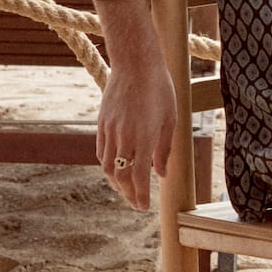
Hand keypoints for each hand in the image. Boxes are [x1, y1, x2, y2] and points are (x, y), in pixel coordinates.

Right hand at [97, 58, 176, 211]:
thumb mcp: (170, 118)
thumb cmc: (160, 89)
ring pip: (107, 167)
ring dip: (117, 182)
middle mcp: (124, 137)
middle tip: (136, 203)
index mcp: (144, 137)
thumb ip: (164, 149)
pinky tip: (117, 168)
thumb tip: (162, 174)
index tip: (143, 207)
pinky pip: (101, 152)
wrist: (135, 64)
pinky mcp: (101, 124)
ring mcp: (110, 131)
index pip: (140, 177)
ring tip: (127, 189)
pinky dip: (108, 165)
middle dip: (128, 194)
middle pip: (121, 176)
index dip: (140, 195)